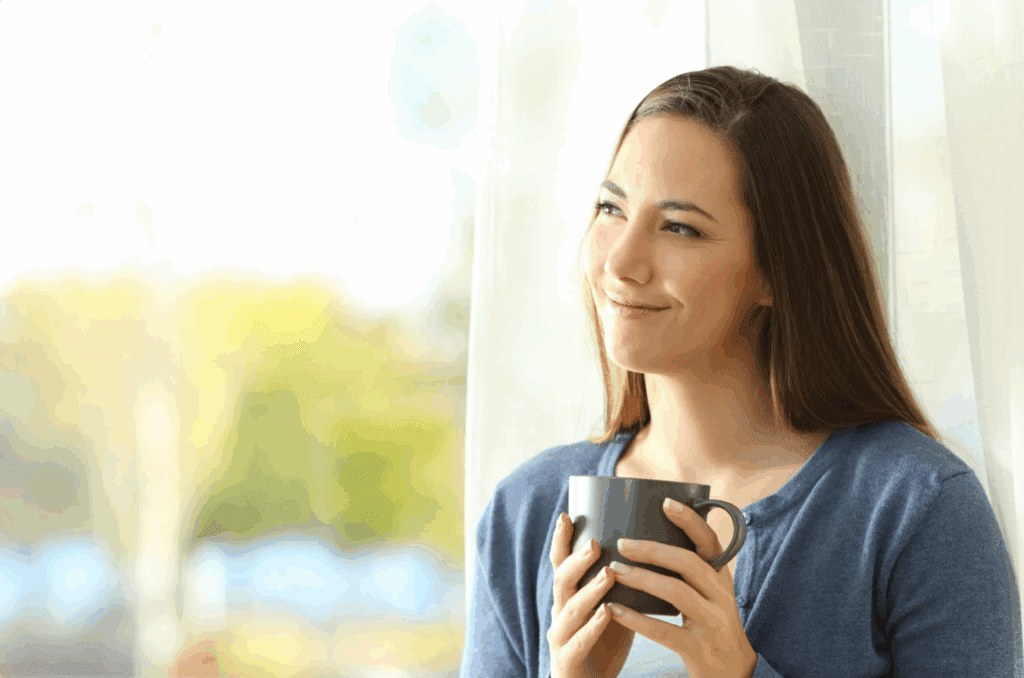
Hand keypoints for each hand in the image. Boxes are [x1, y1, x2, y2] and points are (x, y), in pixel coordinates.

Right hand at [548, 512, 634, 677]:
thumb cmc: (603, 642)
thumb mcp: (609, 606)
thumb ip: (619, 583)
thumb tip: (648, 550)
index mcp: (568, 596)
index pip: (560, 563)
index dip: (561, 540)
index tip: (567, 515)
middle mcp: (559, 612)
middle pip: (561, 580)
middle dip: (576, 561)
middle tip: (594, 544)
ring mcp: (560, 636)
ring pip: (569, 609)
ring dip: (589, 590)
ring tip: (608, 574)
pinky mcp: (567, 660)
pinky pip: (578, 641)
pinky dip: (592, 626)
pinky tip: (607, 613)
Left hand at [603, 499, 756, 677]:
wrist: (735, 676)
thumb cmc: (712, 628)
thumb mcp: (711, 596)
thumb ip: (691, 572)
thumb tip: (651, 539)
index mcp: (722, 579)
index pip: (710, 542)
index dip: (690, 520)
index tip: (666, 503)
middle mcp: (721, 597)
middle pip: (688, 562)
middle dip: (653, 549)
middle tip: (622, 543)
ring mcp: (712, 623)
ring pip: (676, 592)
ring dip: (641, 578)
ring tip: (613, 571)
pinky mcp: (699, 649)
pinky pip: (664, 630)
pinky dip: (635, 618)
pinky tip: (613, 609)